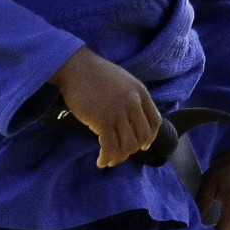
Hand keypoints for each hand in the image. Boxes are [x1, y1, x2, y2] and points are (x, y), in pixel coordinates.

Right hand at [50, 47, 161, 168]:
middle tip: (122, 154)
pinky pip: (109, 146)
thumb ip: (130, 97)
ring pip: (127, 144)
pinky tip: (101, 161)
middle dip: (132, 149)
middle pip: (142, 136)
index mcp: (140, 92)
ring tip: (110, 160)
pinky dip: (106, 157)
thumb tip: (130, 119)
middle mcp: (132, 103)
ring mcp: (118, 112)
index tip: (143, 146)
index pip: (154, 121)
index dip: (150, 137)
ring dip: (119, 157)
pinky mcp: (102, 120)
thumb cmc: (94, 74)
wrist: (75, 67)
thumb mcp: (122, 81)